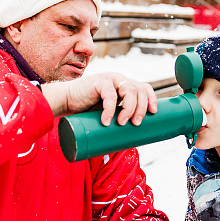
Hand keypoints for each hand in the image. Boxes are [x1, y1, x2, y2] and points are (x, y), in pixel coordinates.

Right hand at [41, 72, 157, 125]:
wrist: (66, 102)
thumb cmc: (87, 111)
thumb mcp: (108, 114)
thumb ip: (118, 119)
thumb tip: (131, 141)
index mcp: (125, 87)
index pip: (145, 88)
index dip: (151, 99)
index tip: (153, 113)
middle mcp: (120, 81)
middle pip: (140, 90)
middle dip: (141, 107)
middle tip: (136, 123)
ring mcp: (110, 79)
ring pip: (130, 90)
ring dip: (130, 108)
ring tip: (122, 122)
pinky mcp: (99, 81)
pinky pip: (109, 94)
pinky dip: (110, 109)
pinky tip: (106, 121)